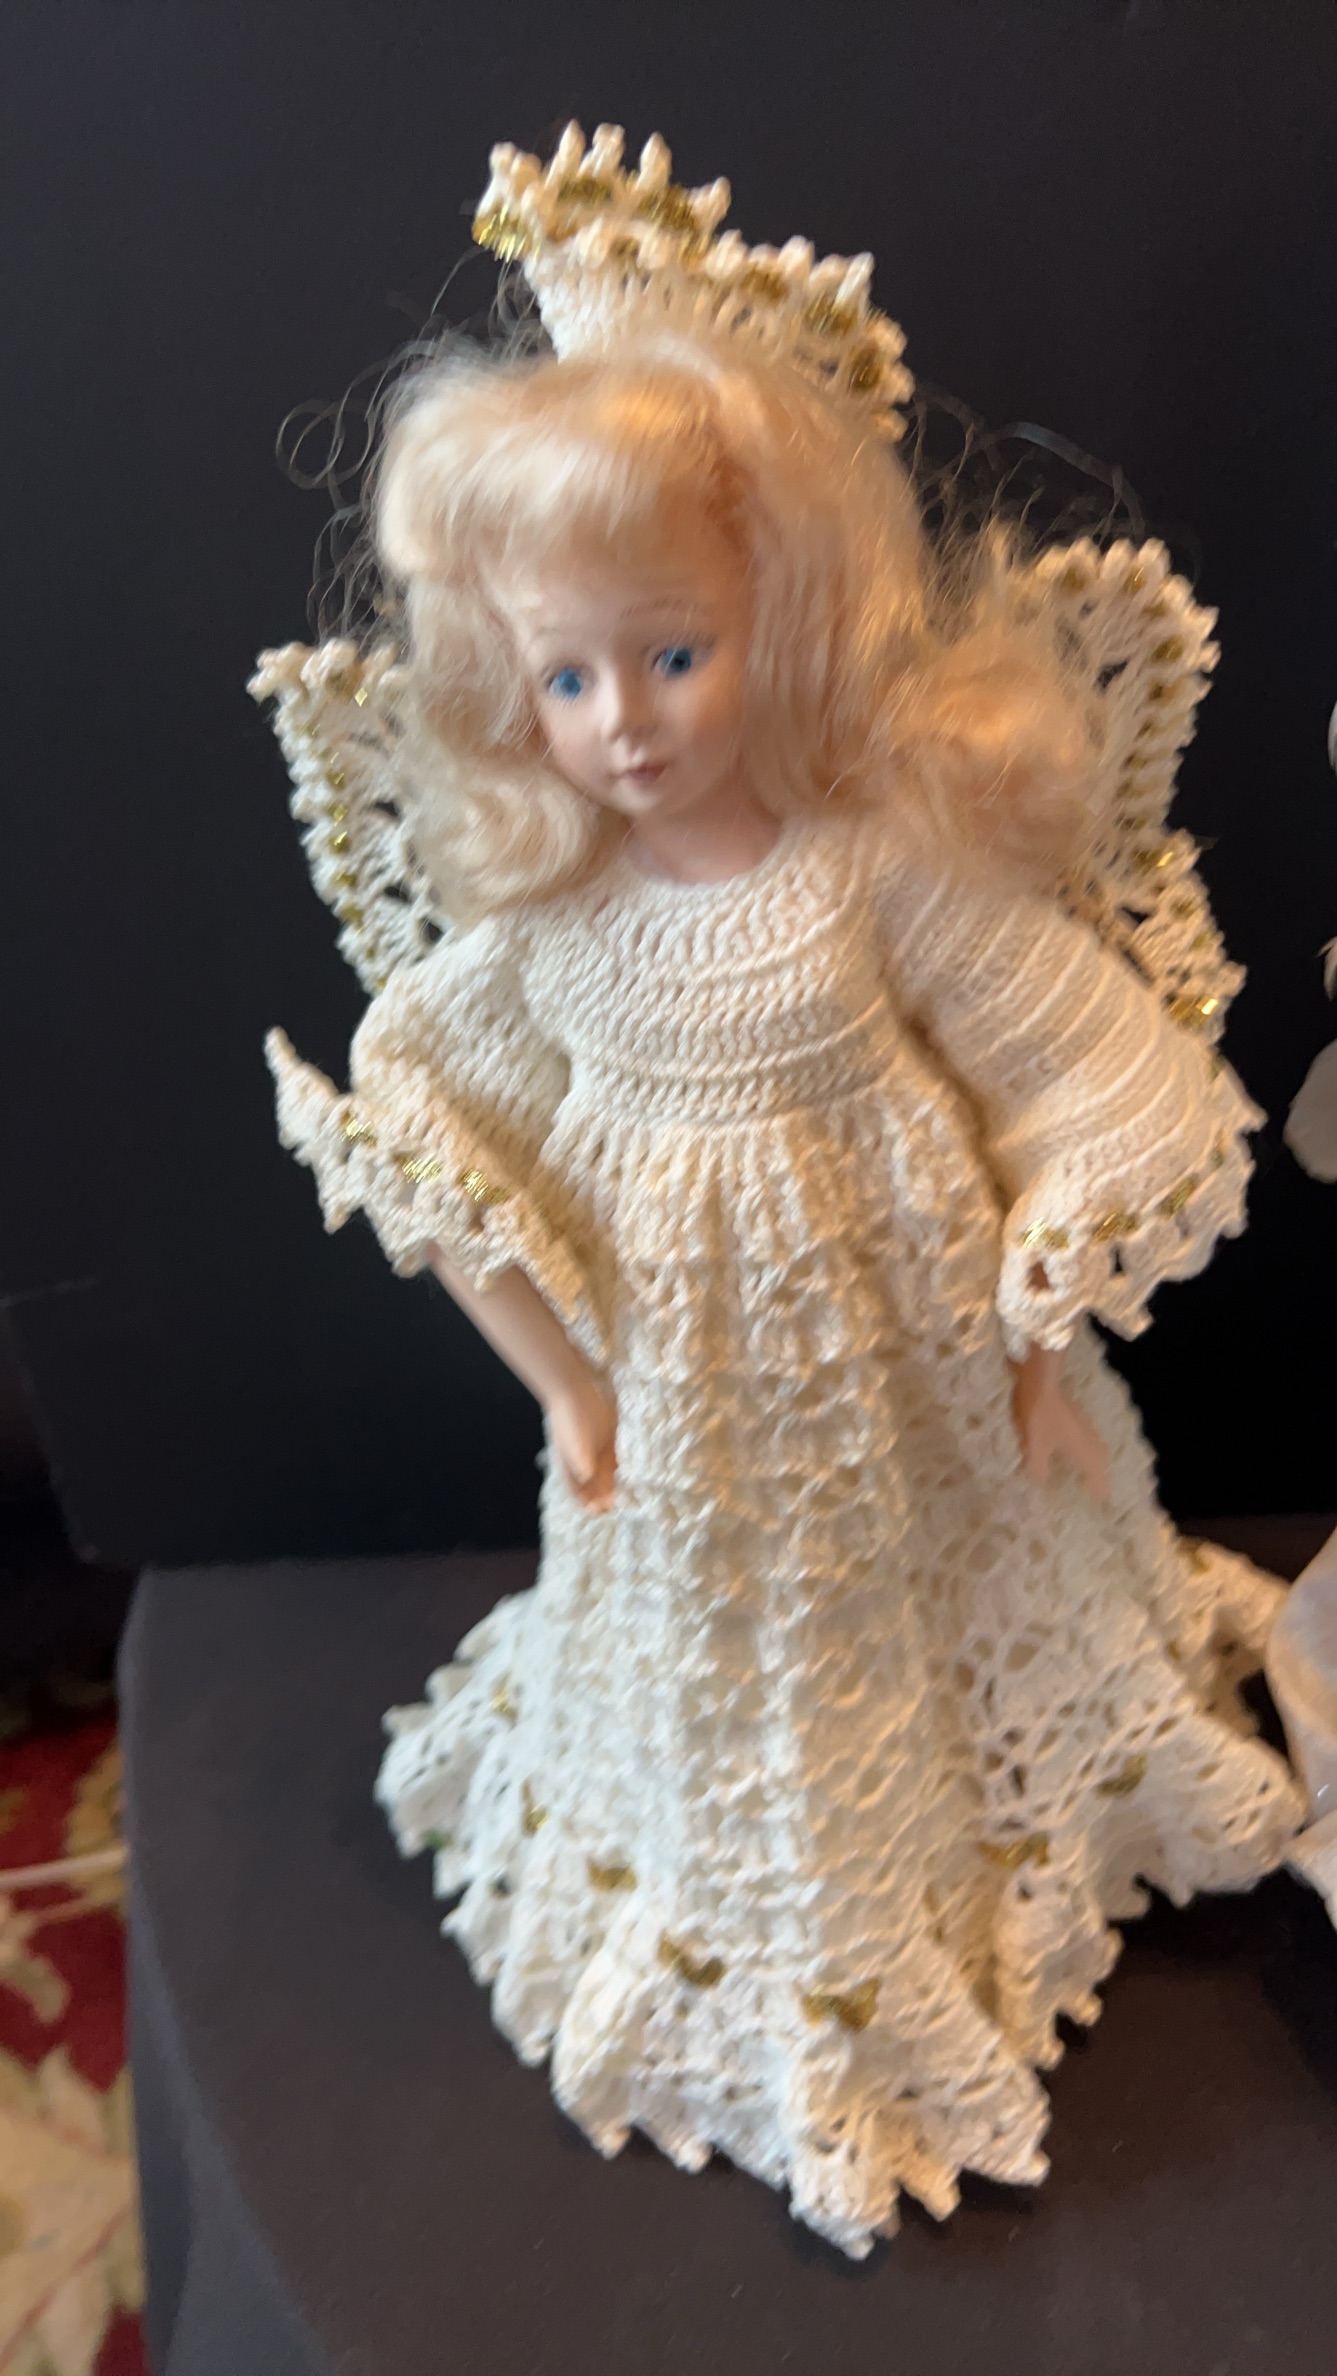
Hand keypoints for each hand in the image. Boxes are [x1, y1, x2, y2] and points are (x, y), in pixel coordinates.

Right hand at [547, 1371, 617, 1512]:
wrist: (572, 1385)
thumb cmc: (570, 1414)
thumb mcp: (575, 1437)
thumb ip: (580, 1458)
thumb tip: (585, 1477)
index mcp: (572, 1463)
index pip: (578, 1490)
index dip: (587, 1503)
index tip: (600, 1512)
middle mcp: (582, 1458)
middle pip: (591, 1484)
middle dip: (600, 1498)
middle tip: (614, 1507)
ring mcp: (594, 1446)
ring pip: (603, 1472)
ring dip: (609, 1486)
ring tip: (620, 1498)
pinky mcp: (606, 1434)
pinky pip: (612, 1456)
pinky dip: (616, 1468)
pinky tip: (625, 1472)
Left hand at [1010, 1344, 1107, 1503]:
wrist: (1040, 1381)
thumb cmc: (1039, 1417)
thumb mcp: (1035, 1448)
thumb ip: (1039, 1470)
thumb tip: (1042, 1486)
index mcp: (1084, 1452)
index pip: (1098, 1478)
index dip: (1098, 1492)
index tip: (1099, 1507)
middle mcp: (1090, 1442)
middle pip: (1100, 1465)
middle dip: (1099, 1479)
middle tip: (1094, 1494)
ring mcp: (1084, 1429)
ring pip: (1094, 1453)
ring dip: (1093, 1466)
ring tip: (1086, 1478)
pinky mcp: (1075, 1420)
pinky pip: (1085, 1443)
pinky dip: (1084, 1453)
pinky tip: (1071, 1454)